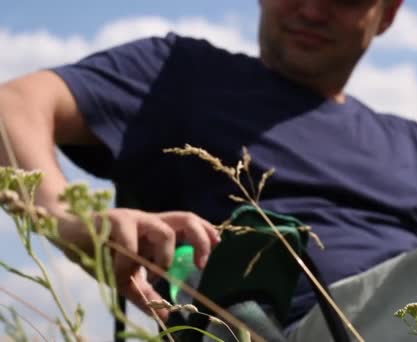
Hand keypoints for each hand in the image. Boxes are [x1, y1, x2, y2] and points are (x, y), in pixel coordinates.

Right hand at [59, 208, 220, 320]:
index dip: (207, 233)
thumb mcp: (127, 277)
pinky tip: (121, 272)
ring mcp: (132, 219)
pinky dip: (128, 262)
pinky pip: (129, 241)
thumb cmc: (100, 252)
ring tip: (150, 272)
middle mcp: (149, 221)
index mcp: (156, 231)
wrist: (65, 233)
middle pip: (186, 218)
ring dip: (163, 257)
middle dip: (200, 239)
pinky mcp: (112, 220)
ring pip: (163, 231)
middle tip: (200, 264)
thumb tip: (166, 316)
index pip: (189, 224)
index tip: (218, 246)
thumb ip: (146, 294)